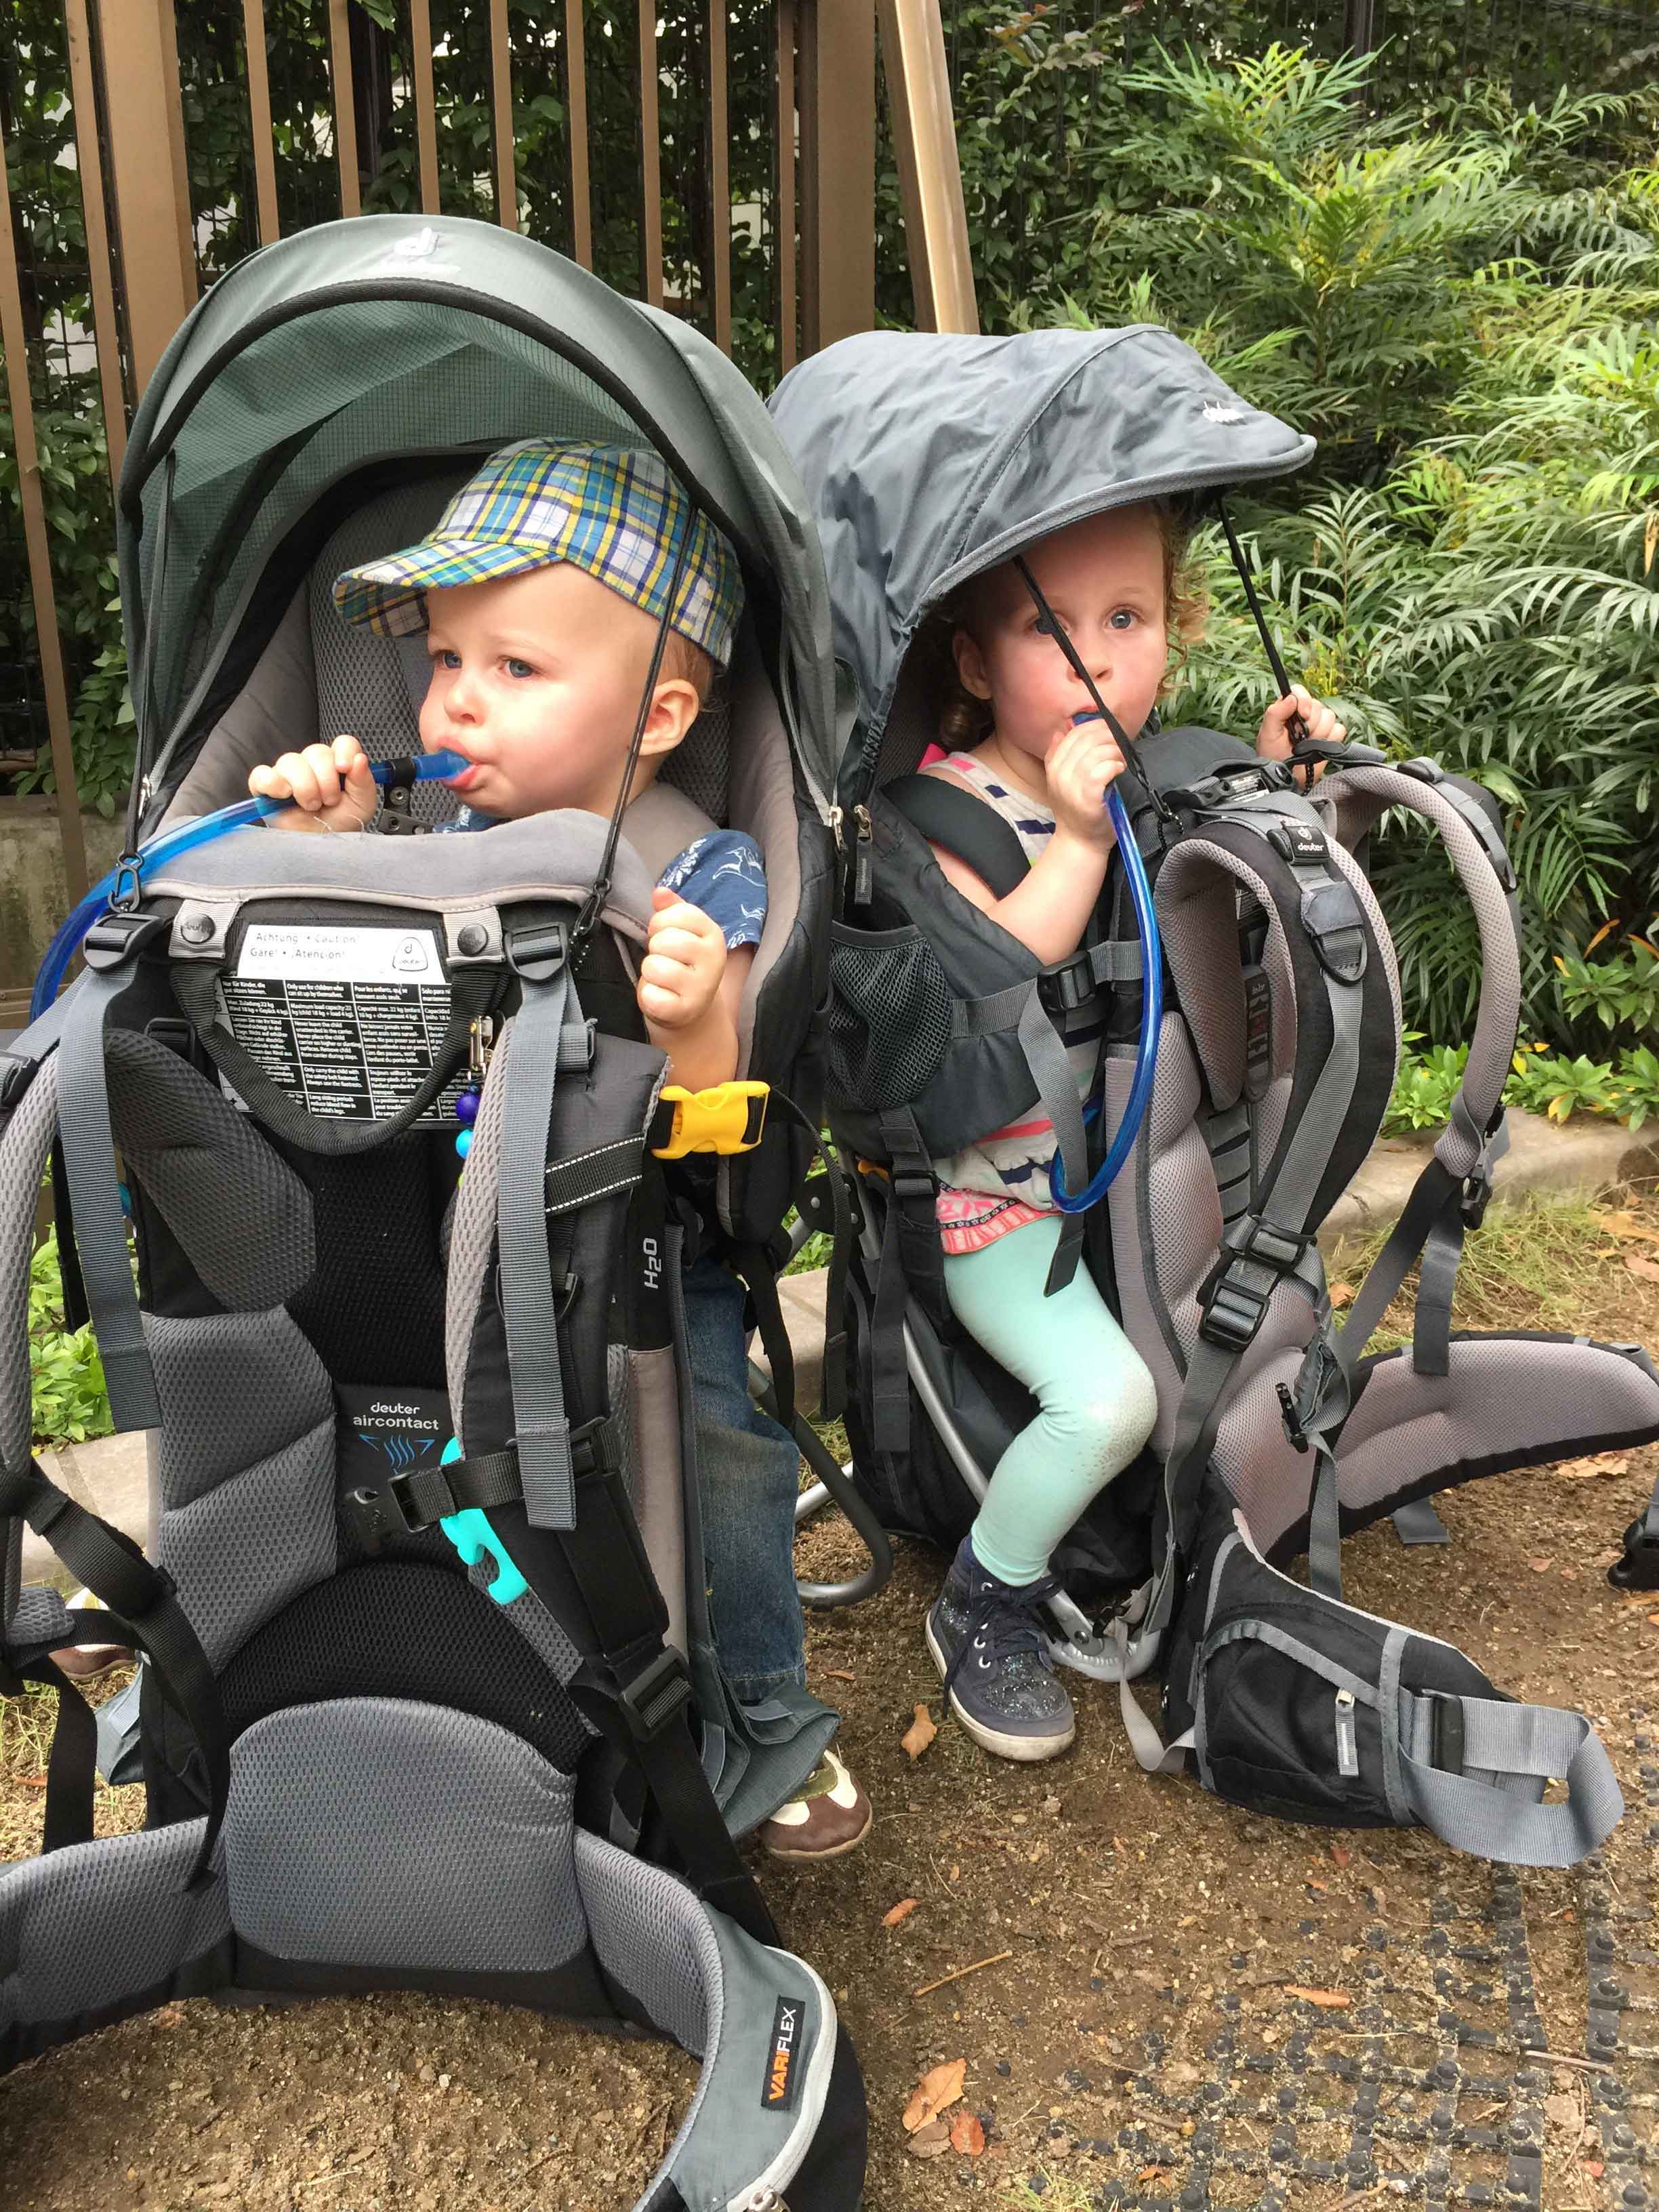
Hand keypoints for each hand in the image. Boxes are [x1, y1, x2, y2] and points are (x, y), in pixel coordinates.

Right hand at [248, 734, 376, 831]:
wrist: (321, 848)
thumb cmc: (339, 825)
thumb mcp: (361, 806)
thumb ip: (364, 781)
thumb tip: (360, 759)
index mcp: (336, 765)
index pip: (342, 743)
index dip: (344, 752)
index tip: (344, 768)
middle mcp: (311, 765)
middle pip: (317, 751)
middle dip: (326, 779)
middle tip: (328, 801)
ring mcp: (287, 773)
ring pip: (291, 761)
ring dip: (305, 786)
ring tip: (310, 805)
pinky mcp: (266, 786)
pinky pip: (262, 774)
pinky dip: (273, 783)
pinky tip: (284, 795)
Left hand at [638, 888, 727, 1031]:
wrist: (692, 1009)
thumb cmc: (680, 963)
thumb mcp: (681, 932)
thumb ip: (671, 909)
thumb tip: (660, 892)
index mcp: (714, 934)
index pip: (678, 914)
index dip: (660, 923)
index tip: (666, 936)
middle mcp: (714, 960)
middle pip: (664, 941)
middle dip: (655, 950)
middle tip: (665, 960)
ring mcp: (702, 988)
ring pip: (655, 967)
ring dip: (650, 973)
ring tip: (662, 979)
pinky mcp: (685, 1011)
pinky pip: (651, 995)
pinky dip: (649, 996)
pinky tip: (661, 997)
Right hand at [1044, 715, 1126, 847]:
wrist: (1079, 843)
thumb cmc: (1077, 811)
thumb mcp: (1061, 782)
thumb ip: (1058, 757)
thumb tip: (1061, 732)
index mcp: (1053, 767)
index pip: (1073, 734)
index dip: (1095, 726)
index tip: (1110, 730)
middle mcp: (1059, 775)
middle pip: (1085, 739)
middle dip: (1108, 735)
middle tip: (1120, 743)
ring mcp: (1072, 787)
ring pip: (1096, 752)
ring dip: (1114, 751)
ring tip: (1121, 759)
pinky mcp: (1088, 798)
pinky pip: (1102, 770)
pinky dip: (1114, 765)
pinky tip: (1119, 769)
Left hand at [1256, 685, 1345, 781]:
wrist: (1285, 778)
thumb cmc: (1271, 757)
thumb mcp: (1267, 734)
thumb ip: (1275, 713)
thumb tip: (1292, 698)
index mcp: (1288, 709)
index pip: (1300, 692)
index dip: (1304, 701)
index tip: (1303, 716)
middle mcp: (1304, 715)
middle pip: (1318, 706)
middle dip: (1309, 724)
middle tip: (1298, 738)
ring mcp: (1318, 726)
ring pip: (1330, 717)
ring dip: (1318, 733)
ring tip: (1306, 745)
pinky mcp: (1329, 738)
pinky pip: (1339, 730)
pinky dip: (1331, 739)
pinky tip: (1318, 748)